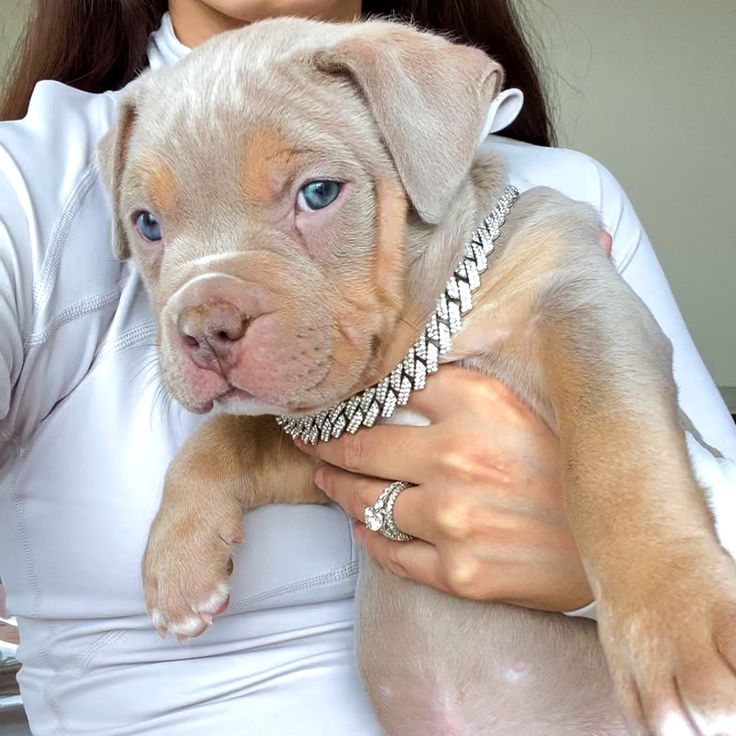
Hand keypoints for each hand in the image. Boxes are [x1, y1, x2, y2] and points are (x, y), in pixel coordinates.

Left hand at [296, 365, 593, 612]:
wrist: (619, 537)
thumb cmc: (570, 460)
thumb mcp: (518, 399)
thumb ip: (456, 380)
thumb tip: (399, 368)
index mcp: (475, 406)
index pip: (382, 393)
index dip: (344, 398)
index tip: (321, 402)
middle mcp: (457, 460)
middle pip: (360, 449)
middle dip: (325, 445)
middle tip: (308, 442)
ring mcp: (454, 521)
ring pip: (367, 502)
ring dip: (339, 490)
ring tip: (326, 480)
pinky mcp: (460, 574)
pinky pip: (392, 554)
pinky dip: (368, 538)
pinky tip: (359, 527)